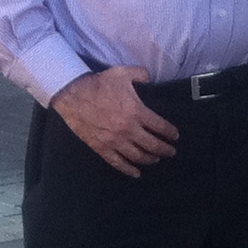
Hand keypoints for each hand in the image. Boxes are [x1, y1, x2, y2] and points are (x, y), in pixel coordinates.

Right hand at [52, 67, 177, 177]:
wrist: (73, 95)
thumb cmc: (99, 84)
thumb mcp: (123, 73)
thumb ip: (141, 75)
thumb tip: (150, 79)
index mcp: (136, 112)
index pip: (160, 127)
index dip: (170, 133)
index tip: (175, 136)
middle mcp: (128, 129)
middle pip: (152, 145)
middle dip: (165, 150)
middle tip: (171, 152)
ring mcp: (115, 141)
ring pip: (138, 156)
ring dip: (150, 159)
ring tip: (156, 159)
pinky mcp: (102, 148)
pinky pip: (118, 163)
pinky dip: (129, 170)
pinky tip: (136, 173)